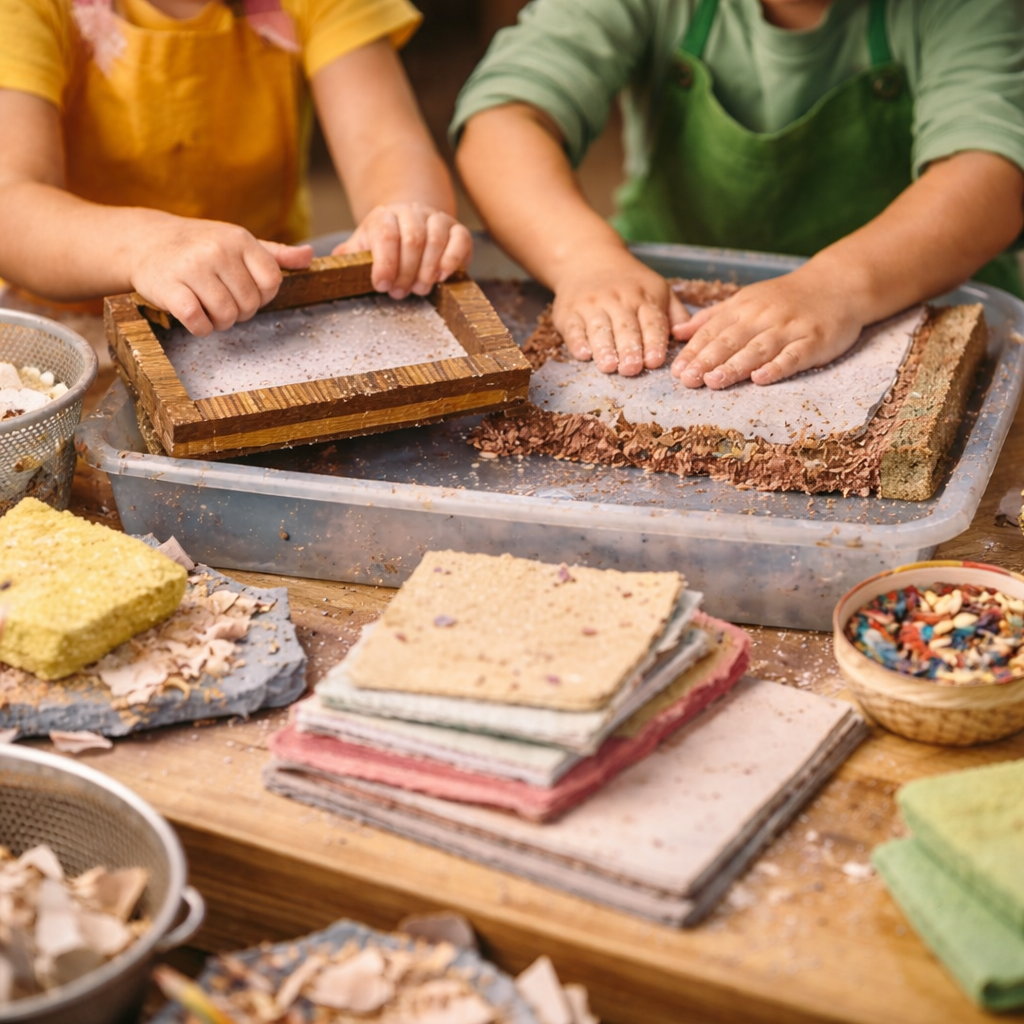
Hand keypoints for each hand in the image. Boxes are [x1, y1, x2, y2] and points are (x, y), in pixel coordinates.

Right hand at [130, 216, 312, 335]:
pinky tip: (194, 317)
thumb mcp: (238, 242)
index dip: (264, 296)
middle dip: (240, 312)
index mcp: (239, 239)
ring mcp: (192, 268)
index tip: (247, 292)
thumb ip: (275, 255)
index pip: (272, 282)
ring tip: (209, 309)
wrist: (146, 241)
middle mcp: (217, 250)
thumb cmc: (200, 246)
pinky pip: (198, 321)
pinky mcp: (169, 287)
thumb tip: (310, 256)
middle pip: (250, 303)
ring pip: (226, 315)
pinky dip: (200, 328)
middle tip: (223, 302)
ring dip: (220, 322)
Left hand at [333, 203, 472, 298]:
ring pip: (436, 240)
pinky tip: (442, 277)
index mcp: (385, 216)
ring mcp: (437, 218)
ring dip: (427, 271)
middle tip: (400, 293)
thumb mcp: (363, 245)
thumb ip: (350, 254)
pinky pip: (461, 240)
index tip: (381, 286)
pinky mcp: (458, 229)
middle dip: (406, 272)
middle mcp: (412, 212)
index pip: (386, 236)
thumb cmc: (385, 242)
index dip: (384, 264)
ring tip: (419, 289)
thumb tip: (335, 263)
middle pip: (413, 240)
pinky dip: (453, 260)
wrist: (411, 220)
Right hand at [551, 248, 688, 376]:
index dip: (653, 341)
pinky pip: (573, 328)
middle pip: (625, 327)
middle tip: (632, 369)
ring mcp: (591, 304)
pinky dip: (577, 341)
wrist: (588, 258)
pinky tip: (583, 354)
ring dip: (604, 348)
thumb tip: (688, 336)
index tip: (655, 361)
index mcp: (643, 297)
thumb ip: (674, 313)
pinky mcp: (568, 312)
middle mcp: (617, 299)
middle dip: (629, 348)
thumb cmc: (629, 283)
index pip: (651, 321)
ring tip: (609, 366)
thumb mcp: (657, 288)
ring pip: (599, 328)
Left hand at [670, 266, 865, 387]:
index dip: (694, 351)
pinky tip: (760, 379)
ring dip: (735, 366)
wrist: (838, 284)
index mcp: (743, 307)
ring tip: (713, 381)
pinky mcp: (813, 341)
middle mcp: (763, 317)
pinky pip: (793, 356)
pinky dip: (777, 367)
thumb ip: (711, 318)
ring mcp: (789, 329)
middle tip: (687, 380)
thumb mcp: (745, 300)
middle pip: (731, 341)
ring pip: (758, 349)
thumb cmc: (785, 298)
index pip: (713, 330)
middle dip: (707, 360)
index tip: (676, 370)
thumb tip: (676, 334)